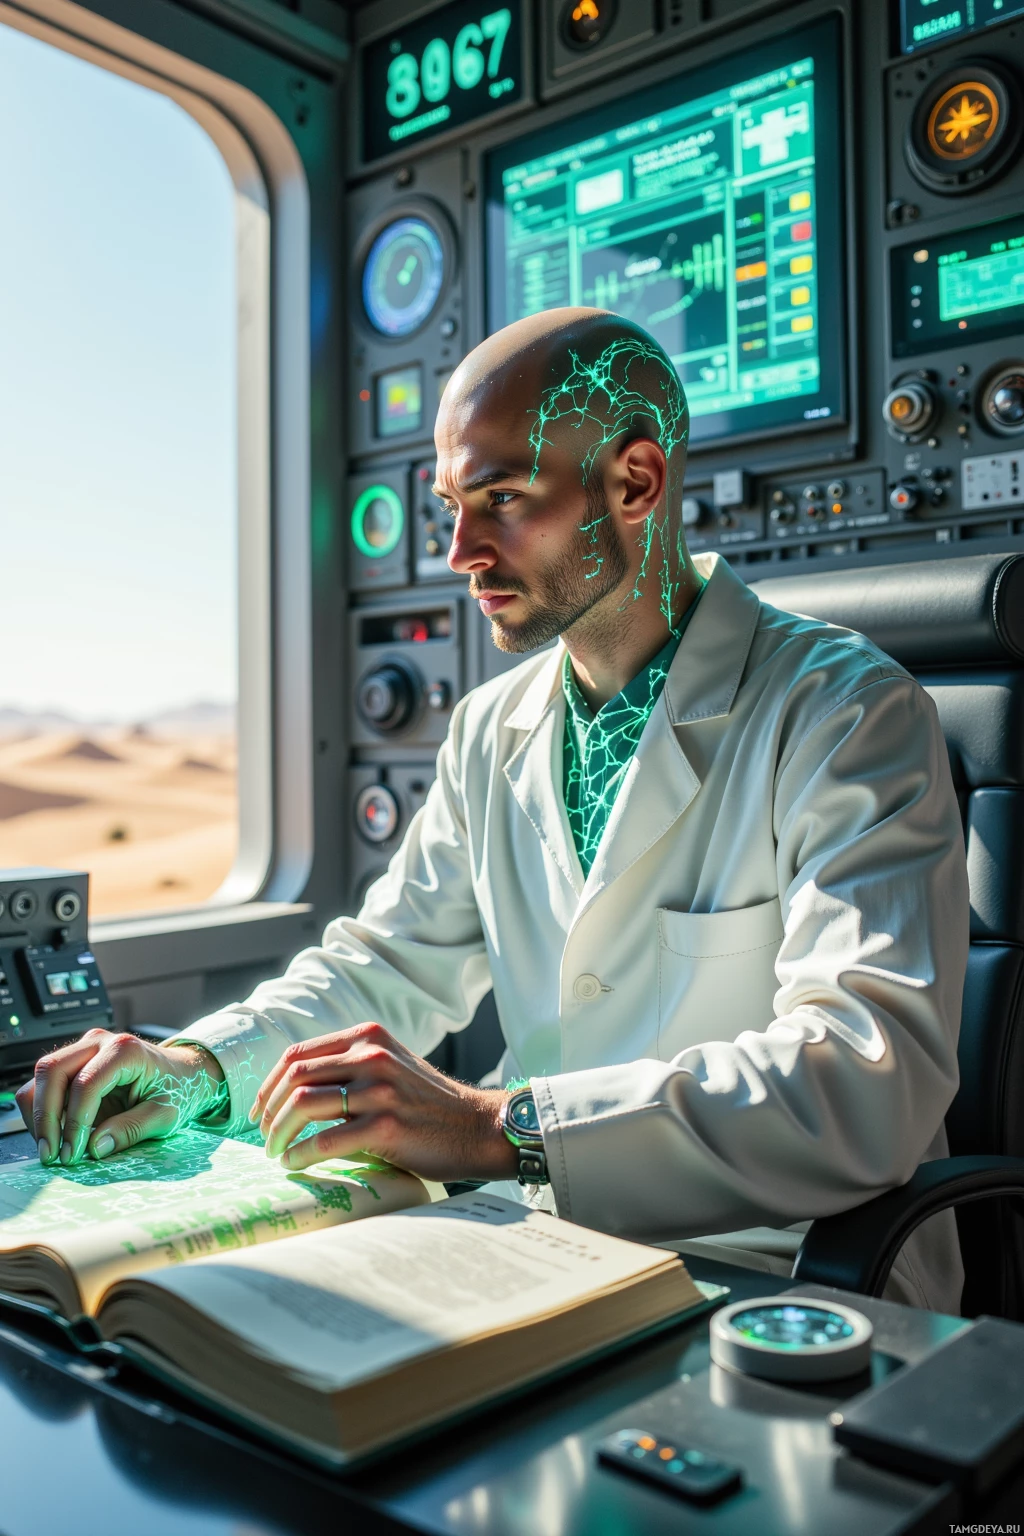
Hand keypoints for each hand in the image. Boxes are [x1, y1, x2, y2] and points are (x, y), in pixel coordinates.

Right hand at [15, 1029, 226, 1166]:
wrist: (182, 1073)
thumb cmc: (177, 1089)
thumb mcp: (165, 1114)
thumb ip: (131, 1129)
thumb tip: (94, 1147)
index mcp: (125, 1050)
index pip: (86, 1084)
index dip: (74, 1122)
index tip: (73, 1154)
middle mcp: (99, 1042)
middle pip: (52, 1071)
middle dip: (45, 1117)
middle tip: (51, 1154)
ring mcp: (84, 1049)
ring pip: (42, 1076)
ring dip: (38, 1114)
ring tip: (51, 1149)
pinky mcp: (75, 1063)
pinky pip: (45, 1084)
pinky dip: (41, 1111)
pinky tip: (55, 1136)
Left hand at [250, 1022, 518, 1183]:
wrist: (477, 1127)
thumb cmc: (427, 1105)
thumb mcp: (390, 1066)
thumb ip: (350, 1065)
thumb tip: (290, 1090)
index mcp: (368, 1037)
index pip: (297, 1053)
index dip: (268, 1085)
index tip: (259, 1112)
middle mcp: (372, 1055)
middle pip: (294, 1076)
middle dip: (269, 1111)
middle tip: (264, 1137)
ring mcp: (380, 1089)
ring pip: (303, 1104)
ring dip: (278, 1134)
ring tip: (276, 1153)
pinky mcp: (386, 1126)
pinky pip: (324, 1141)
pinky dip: (300, 1155)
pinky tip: (294, 1164)